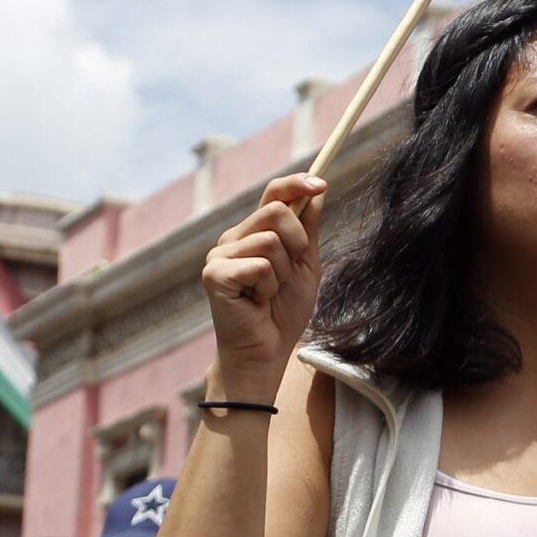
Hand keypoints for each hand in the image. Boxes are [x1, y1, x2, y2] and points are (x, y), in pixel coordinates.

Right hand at [202, 173, 326, 395]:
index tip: (322, 184)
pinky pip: (258, 265)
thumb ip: (308, 229)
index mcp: (254, 231)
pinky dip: (268, 286)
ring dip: (282, 272)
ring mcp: (219, 255)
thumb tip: (317, 190)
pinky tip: (257, 302)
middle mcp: (233, 237)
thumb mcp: (305, 264)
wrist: (269, 352)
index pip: (273, 193)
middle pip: (276, 212)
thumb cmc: (284, 311)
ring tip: (270, 292)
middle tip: (290, 273)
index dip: (297, 184)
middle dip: (297, 243)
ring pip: (269, 240)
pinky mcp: (214, 274)